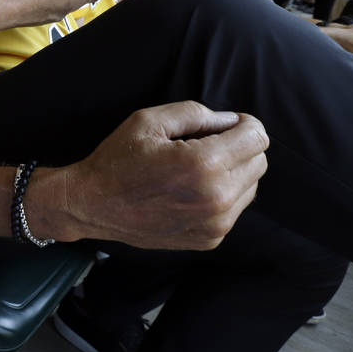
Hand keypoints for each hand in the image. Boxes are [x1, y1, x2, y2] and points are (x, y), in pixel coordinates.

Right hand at [58, 101, 268, 249]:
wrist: (93, 205)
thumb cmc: (117, 160)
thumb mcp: (149, 121)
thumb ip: (196, 113)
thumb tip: (230, 120)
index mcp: (203, 164)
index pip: (257, 138)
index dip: (244, 125)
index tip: (226, 125)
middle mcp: (216, 197)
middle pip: (259, 161)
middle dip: (240, 147)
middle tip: (206, 144)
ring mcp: (215, 223)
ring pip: (252, 186)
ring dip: (233, 172)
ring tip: (197, 168)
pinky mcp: (210, 238)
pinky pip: (235, 208)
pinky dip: (222, 195)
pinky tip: (192, 190)